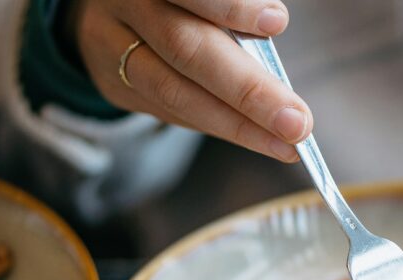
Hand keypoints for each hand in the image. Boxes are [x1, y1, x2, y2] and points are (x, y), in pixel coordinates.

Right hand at [67, 0, 311, 161]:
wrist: (105, 12)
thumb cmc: (175, 0)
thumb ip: (226, 8)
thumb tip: (271, 29)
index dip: (230, 7)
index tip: (276, 21)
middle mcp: (124, 6)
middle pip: (184, 48)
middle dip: (248, 91)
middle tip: (297, 122)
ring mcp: (112, 49)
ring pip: (174, 92)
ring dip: (237, 125)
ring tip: (285, 142)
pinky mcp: (114, 86)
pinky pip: (171, 113)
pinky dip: (218, 125)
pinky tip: (257, 138)